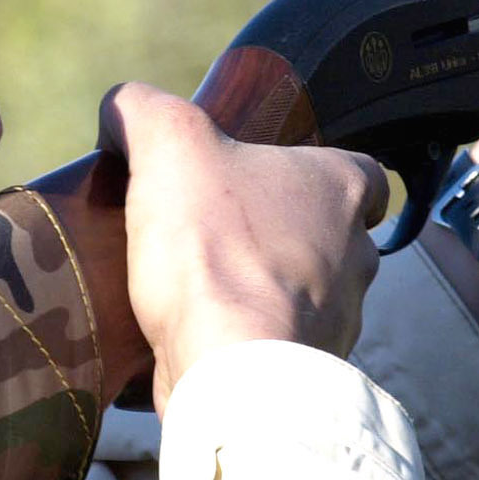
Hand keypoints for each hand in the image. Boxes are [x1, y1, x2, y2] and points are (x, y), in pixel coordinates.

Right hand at [98, 82, 388, 413]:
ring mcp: (339, 319)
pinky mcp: (307, 370)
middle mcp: (356, 254)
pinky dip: (247, 340)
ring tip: (198, 285)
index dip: (315, 170)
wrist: (229, 366)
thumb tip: (119, 109)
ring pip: (305, 293)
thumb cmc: (214, 247)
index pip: (359, 171)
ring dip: (260, 289)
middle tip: (214, 229)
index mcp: (343, 190)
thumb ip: (143, 108)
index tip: (265, 179)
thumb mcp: (168, 143)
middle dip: (276, 232)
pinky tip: (200, 335)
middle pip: (326, 232)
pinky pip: (279, 345)